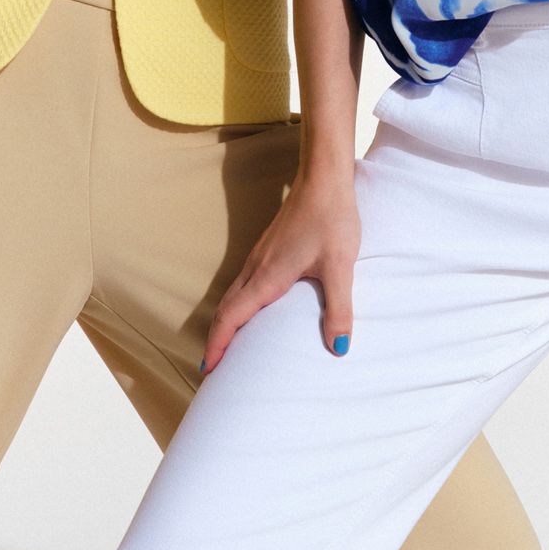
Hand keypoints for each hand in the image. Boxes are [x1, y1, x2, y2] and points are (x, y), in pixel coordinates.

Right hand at [201, 160, 358, 372]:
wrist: (324, 179)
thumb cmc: (331, 219)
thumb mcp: (340, 266)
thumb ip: (338, 309)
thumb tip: (339, 348)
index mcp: (267, 276)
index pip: (232, 317)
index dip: (218, 345)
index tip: (208, 370)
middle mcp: (256, 268)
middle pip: (226, 310)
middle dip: (216, 340)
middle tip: (211, 370)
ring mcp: (260, 257)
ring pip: (233, 296)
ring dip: (225, 323)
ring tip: (226, 347)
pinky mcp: (268, 249)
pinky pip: (242, 284)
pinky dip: (237, 306)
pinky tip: (250, 311)